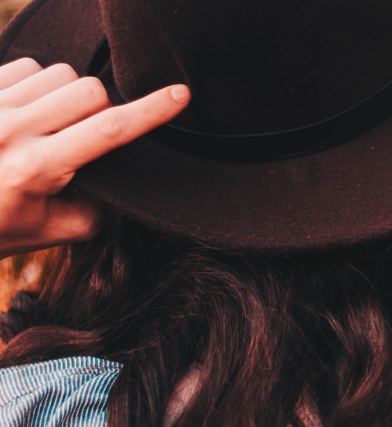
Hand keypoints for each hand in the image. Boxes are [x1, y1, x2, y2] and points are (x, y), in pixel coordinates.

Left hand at [0, 58, 188, 258]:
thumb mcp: (52, 232)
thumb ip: (99, 208)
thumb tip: (123, 179)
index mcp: (35, 169)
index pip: (108, 131)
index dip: (151, 112)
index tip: (181, 96)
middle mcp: (9, 132)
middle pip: (89, 92)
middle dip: (99, 110)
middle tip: (83, 137)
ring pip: (59, 74)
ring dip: (66, 97)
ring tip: (48, 126)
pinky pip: (26, 66)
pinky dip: (36, 85)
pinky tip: (24, 112)